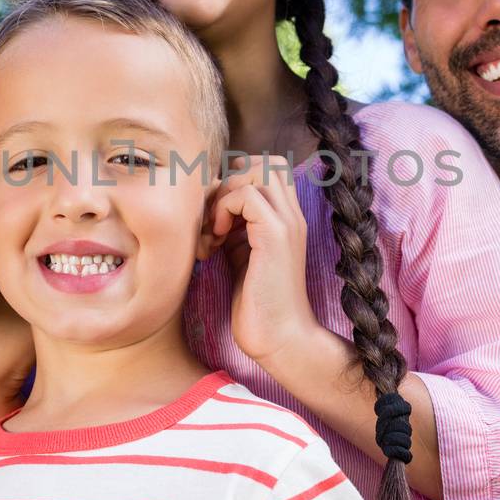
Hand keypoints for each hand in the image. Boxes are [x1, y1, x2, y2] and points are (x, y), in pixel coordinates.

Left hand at [208, 155, 321, 364]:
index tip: (215, 219)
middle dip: (229, 181)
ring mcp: (288, 223)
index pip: (266, 168)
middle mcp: (292, 215)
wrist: (279, 339)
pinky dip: (223, 210)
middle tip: (212, 219)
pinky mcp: (276, 236)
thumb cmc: (257, 304)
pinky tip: (216, 241)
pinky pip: (247, 195)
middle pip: (265, 161)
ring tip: (212, 232)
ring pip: (256, 170)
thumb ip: (232, 227)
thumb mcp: (240, 254)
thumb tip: (207, 207)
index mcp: (286, 218)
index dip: (235, 182)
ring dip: (223, 195)